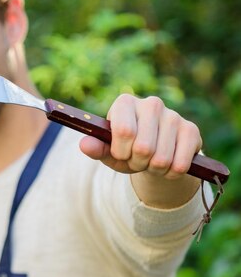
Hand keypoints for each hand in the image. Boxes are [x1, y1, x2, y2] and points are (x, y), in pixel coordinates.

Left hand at [79, 93, 201, 182]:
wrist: (155, 154)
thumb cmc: (126, 150)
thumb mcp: (109, 152)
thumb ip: (96, 148)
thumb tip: (84, 145)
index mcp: (125, 103)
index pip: (125, 131)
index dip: (121, 152)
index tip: (120, 154)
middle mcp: (151, 103)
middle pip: (144, 148)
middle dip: (137, 163)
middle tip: (137, 159)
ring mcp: (174, 115)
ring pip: (162, 159)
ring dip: (154, 169)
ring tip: (151, 161)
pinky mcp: (191, 130)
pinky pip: (180, 164)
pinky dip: (171, 173)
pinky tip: (168, 164)